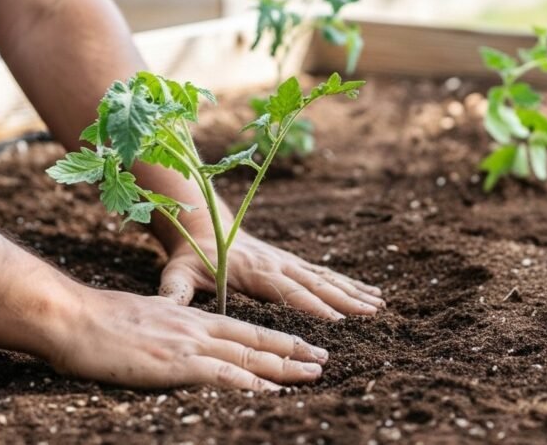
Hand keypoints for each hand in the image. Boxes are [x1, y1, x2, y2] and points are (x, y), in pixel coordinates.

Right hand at [47, 286, 327, 389]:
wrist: (73, 318)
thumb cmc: (98, 323)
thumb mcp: (143, 321)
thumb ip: (167, 331)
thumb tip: (175, 346)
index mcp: (190, 317)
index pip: (243, 329)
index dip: (275, 337)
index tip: (301, 345)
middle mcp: (197, 327)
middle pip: (256, 340)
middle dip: (293, 350)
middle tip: (324, 359)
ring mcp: (188, 344)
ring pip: (248, 356)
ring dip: (284, 366)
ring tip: (313, 374)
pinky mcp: (176, 362)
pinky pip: (222, 374)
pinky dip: (251, 383)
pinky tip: (271, 391)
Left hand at [158, 230, 384, 319]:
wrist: (202, 224)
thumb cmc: (189, 255)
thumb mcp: (177, 272)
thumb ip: (173, 291)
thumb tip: (166, 309)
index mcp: (253, 271)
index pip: (287, 293)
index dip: (312, 307)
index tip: (338, 321)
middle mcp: (276, 264)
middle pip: (315, 285)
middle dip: (345, 301)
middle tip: (372, 316)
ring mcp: (287, 261)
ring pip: (326, 278)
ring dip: (353, 292)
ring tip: (380, 306)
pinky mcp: (292, 262)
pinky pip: (324, 274)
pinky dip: (349, 284)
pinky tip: (370, 294)